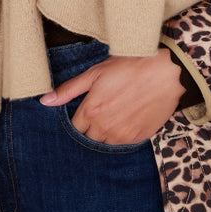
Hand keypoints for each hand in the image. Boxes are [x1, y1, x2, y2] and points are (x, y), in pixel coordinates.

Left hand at [39, 50, 183, 143]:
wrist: (165, 73)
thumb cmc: (129, 67)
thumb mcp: (95, 73)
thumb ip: (69, 89)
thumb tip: (44, 101)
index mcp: (90, 112)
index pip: (74, 128)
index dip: (77, 120)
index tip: (83, 112)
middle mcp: (104, 128)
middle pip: (88, 138)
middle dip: (90, 128)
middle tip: (100, 112)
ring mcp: (122, 136)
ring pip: (105, 143)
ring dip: (105, 133)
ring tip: (114, 114)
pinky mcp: (139, 138)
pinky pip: (123, 144)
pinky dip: (122, 134)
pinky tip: (127, 118)